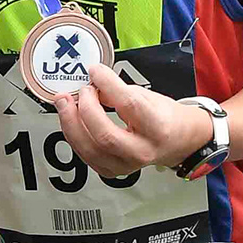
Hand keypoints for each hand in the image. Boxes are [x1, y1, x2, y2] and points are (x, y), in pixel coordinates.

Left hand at [49, 64, 221, 182]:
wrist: (176, 142)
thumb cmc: (164, 119)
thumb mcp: (149, 97)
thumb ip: (119, 92)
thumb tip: (94, 85)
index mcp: (158, 128)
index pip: (128, 104)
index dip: (107, 84)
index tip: (95, 71)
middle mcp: (142, 151)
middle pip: (104, 134)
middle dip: (85, 108)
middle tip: (81, 91)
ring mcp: (125, 165)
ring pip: (89, 148)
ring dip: (71, 122)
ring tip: (66, 103)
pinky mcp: (111, 171)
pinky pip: (85, 155)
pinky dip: (74, 134)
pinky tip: (72, 120)